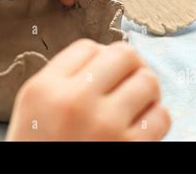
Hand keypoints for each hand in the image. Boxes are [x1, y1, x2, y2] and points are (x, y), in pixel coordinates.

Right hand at [7, 39, 170, 140]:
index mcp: (46, 89)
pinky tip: (140, 124)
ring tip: (134, 100)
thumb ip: (62, 76)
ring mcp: (105, 126)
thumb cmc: (39, 145)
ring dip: (145, 88)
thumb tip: (106, 55)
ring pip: (148, 81)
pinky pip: (162, 115)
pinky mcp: (131, 149)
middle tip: (126, 77)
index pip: (88, 47)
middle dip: (129, 63)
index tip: (102, 70)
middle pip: (124, 54)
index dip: (99, 56)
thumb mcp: (33, 105)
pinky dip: (156, 116)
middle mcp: (75, 102)